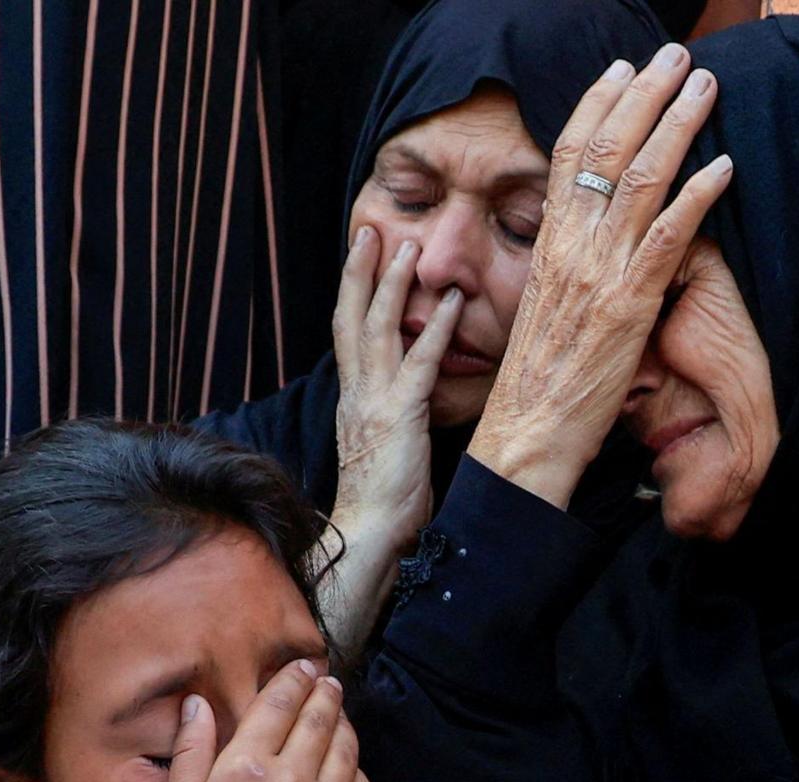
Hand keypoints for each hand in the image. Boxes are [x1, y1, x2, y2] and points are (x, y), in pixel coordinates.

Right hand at [156, 660, 372, 781]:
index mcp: (247, 767)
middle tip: (328, 681)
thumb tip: (197, 703)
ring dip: (344, 725)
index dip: (293, 679)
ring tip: (340, 715)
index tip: (303, 666)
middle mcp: (293, 780)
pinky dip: (357, 771)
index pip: (278, 706)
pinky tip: (349, 767)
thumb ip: (192, 750)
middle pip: (319, 720)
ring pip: (345, 750)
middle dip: (325, 694)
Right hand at [332, 227, 461, 536]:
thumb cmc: (383, 501)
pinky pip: (419, 362)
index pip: (347, 334)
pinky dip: (435, 329)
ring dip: (392, 284)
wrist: (370, 534)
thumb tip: (406, 399)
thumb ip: (391, 415)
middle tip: (368, 230)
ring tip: (407, 248)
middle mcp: (356, 393)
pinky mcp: (399, 416)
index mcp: (352, 399)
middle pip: (351, 318)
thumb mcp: (385, 446)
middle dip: (359, 271)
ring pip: (378, 328)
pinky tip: (451, 303)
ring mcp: (374, 401)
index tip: (359, 257)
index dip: (351, 293)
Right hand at [468, 43, 733, 508]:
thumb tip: (594, 244)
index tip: (621, 68)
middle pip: (607, 151)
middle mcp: (570, 251)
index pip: (568, 157)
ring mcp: (599, 275)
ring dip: (678, 126)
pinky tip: (725, 165)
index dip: (596, 105)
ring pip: (640, 180)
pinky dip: (698, 196)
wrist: (526, 438)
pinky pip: (668, 238)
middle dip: (645, 95)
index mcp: (547, 248)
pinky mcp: (628, 307)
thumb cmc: (537, 386)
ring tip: (706, 87)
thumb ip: (569, 269)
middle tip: (677, 57)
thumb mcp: (543, 311)